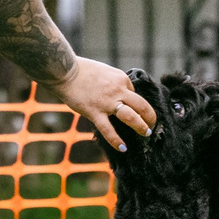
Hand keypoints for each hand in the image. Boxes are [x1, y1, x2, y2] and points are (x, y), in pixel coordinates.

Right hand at [40, 57, 157, 151]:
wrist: (65, 71)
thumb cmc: (82, 70)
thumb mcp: (105, 72)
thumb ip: (114, 83)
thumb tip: (119, 95)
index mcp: (121, 79)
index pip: (134, 93)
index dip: (133, 102)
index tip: (131, 109)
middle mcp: (118, 90)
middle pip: (141, 105)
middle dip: (150, 116)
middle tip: (153, 125)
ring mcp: (107, 102)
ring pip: (130, 116)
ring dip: (141, 126)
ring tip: (146, 133)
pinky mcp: (95, 112)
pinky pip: (108, 129)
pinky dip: (116, 140)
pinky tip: (123, 148)